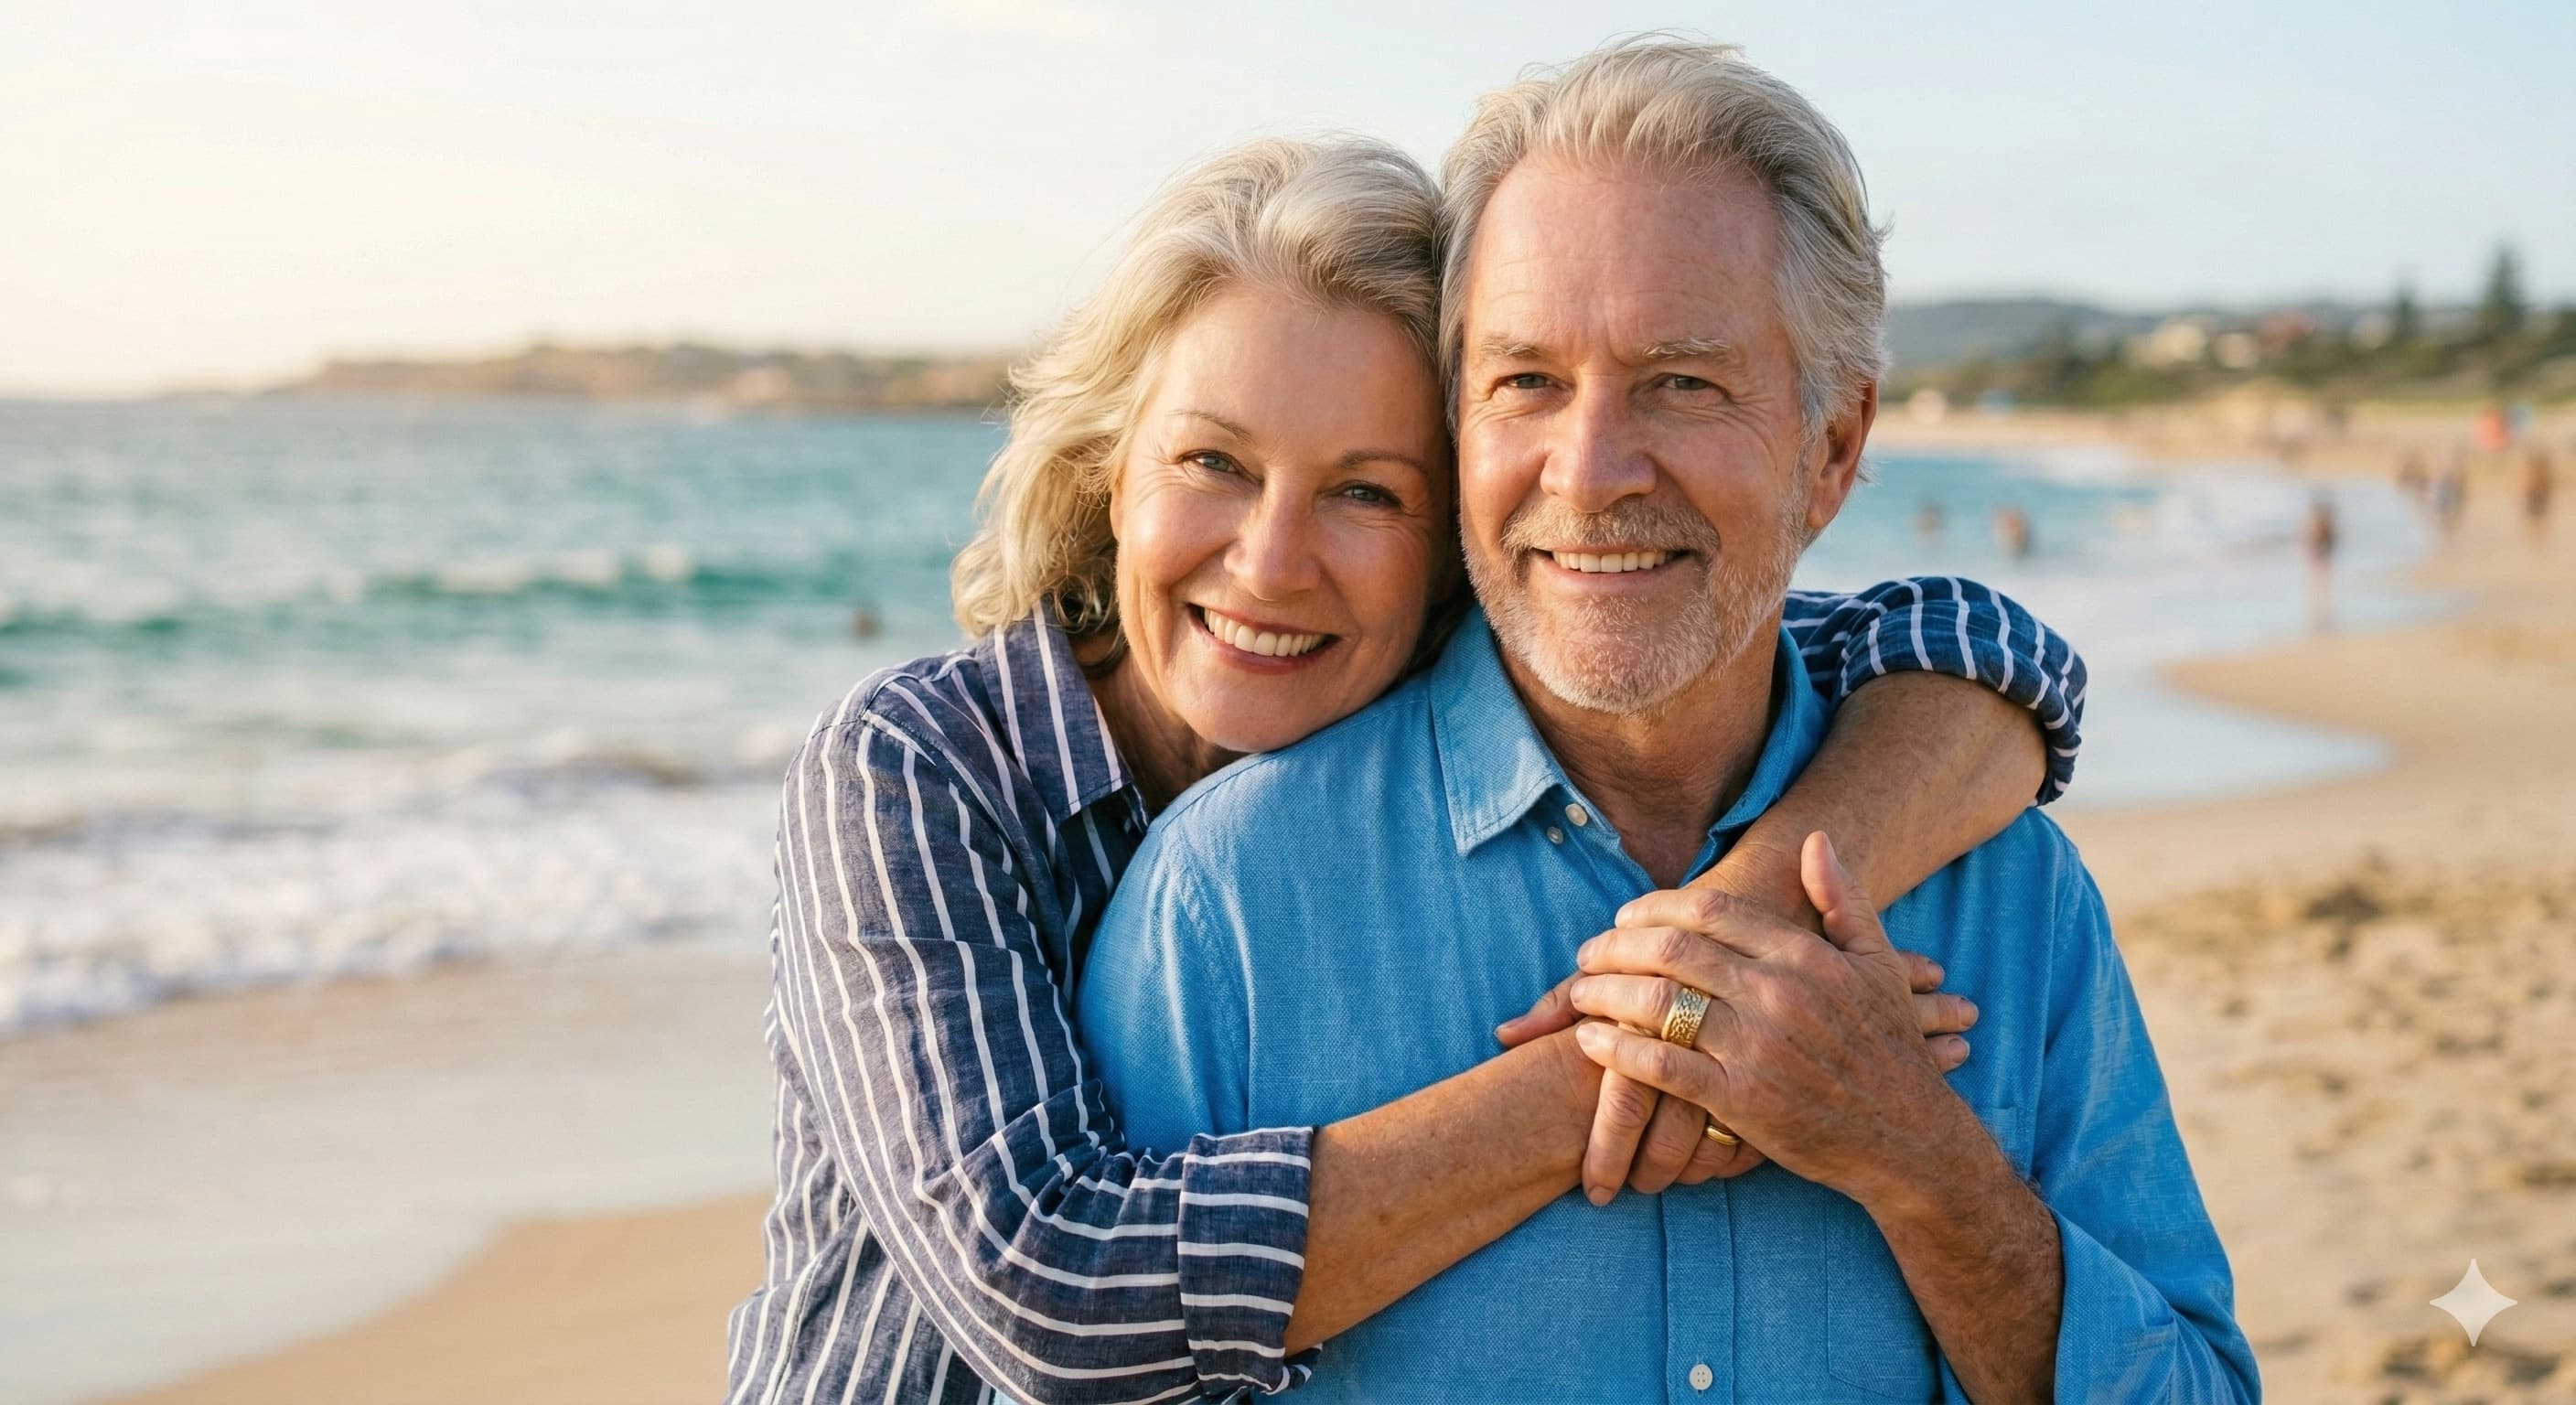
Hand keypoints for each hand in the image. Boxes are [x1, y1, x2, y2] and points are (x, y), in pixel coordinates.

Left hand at [1498, 910, 1974, 1202]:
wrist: (1910, 1138)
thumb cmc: (1892, 1050)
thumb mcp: (1879, 964)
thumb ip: (1843, 900)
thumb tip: (1814, 839)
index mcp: (1804, 956)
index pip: (1709, 911)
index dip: (1654, 908)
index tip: (1624, 917)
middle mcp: (1777, 994)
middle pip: (1672, 949)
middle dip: (1615, 947)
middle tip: (1586, 954)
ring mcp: (1757, 1048)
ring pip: (1658, 1004)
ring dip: (1604, 994)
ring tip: (1576, 994)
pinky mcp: (1741, 1101)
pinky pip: (1661, 1066)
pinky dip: (1617, 1050)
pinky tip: (1590, 1042)